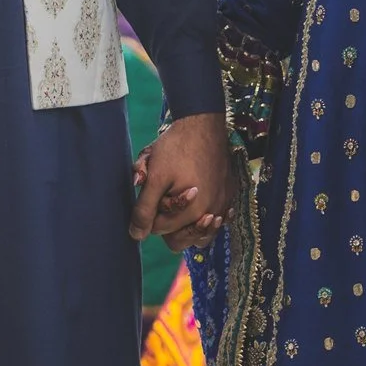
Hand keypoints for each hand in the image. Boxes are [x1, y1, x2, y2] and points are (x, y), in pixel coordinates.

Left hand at [129, 113, 233, 253]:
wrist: (203, 124)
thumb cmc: (176, 148)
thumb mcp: (154, 176)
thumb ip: (144, 208)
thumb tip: (137, 236)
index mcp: (191, 212)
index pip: (160, 230)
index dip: (150, 216)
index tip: (151, 195)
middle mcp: (211, 214)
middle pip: (180, 240)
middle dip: (168, 226)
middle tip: (163, 202)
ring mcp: (222, 205)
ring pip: (201, 236)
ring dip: (188, 228)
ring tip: (180, 209)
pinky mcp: (229, 195)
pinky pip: (218, 220)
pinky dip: (207, 219)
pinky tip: (198, 202)